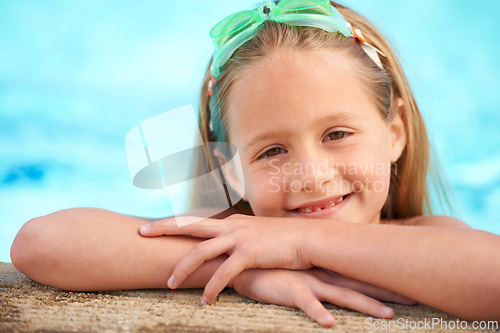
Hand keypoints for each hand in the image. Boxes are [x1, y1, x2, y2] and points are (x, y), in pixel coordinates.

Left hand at [140, 214, 312, 303]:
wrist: (307, 239)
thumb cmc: (282, 240)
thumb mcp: (255, 235)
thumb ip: (238, 239)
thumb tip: (227, 246)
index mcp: (230, 222)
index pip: (195, 221)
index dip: (172, 222)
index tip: (151, 225)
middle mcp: (230, 226)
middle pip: (189, 225)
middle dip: (163, 228)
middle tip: (140, 233)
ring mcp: (239, 238)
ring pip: (201, 252)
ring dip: (182, 268)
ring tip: (169, 283)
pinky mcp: (249, 254)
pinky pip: (223, 273)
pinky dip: (212, 287)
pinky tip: (205, 300)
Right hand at [230, 268, 415, 326]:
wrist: (244, 258)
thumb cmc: (272, 265)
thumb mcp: (297, 267)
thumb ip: (314, 270)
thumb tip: (331, 276)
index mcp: (325, 268)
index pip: (360, 273)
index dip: (384, 279)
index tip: (409, 282)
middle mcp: (322, 274)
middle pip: (360, 283)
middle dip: (388, 291)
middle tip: (416, 297)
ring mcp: (308, 281)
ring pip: (342, 294)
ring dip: (366, 304)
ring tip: (389, 315)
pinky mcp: (290, 289)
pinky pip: (306, 303)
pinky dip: (318, 312)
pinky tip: (330, 324)